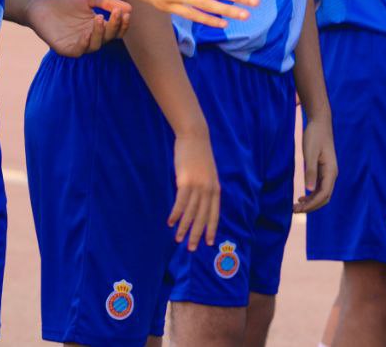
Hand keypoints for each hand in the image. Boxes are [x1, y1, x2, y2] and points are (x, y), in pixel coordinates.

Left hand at [26, 0, 131, 56]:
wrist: (40, 3)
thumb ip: (108, 2)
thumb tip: (129, 8)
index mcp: (98, 26)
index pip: (116, 29)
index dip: (122, 23)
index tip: (125, 12)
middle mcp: (91, 37)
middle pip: (109, 37)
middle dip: (115, 26)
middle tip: (116, 13)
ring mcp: (78, 44)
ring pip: (96, 45)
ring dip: (100, 33)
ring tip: (99, 18)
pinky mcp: (65, 49)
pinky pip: (79, 50)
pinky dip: (85, 43)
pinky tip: (87, 32)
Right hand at [167, 129, 219, 250]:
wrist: (195, 137)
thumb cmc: (199, 156)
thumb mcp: (208, 174)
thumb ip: (206, 188)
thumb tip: (200, 203)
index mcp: (216, 188)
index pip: (214, 213)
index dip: (211, 228)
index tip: (208, 242)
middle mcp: (209, 189)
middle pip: (203, 216)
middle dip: (197, 234)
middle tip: (191, 248)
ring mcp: (198, 186)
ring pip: (191, 212)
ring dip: (184, 227)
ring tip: (178, 239)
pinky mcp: (186, 181)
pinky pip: (181, 202)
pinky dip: (176, 214)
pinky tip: (170, 222)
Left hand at [294, 113, 336, 212]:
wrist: (320, 122)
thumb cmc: (314, 136)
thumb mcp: (309, 153)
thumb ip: (310, 171)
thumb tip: (309, 190)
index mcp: (331, 171)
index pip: (324, 194)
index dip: (312, 204)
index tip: (298, 209)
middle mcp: (332, 174)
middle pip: (324, 197)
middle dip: (311, 206)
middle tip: (295, 210)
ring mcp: (328, 172)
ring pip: (322, 193)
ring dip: (311, 202)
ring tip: (296, 206)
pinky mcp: (324, 169)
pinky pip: (320, 187)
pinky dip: (312, 195)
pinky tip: (302, 197)